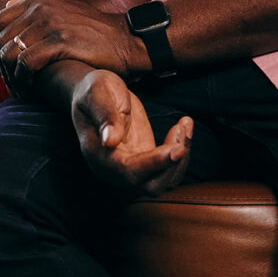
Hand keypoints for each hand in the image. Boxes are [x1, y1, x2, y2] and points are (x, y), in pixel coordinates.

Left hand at [0, 0, 147, 90]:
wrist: (127, 40)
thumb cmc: (95, 31)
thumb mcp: (62, 10)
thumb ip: (34, 9)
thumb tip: (6, 4)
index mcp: (37, 1)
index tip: (7, 65)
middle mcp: (39, 9)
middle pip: (0, 41)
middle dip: (2, 65)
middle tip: (12, 82)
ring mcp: (48, 24)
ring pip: (9, 53)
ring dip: (11, 76)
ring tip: (20, 89)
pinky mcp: (58, 42)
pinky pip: (25, 63)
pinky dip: (23, 79)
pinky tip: (29, 89)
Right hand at [69, 69, 191, 196]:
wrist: (95, 93)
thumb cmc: (93, 90)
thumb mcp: (97, 92)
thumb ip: (104, 115)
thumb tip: (109, 140)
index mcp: (96, 154)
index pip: (128, 171)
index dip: (154, 164)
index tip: (177, 148)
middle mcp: (113, 168)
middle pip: (151, 186)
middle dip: (173, 163)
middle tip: (180, 129)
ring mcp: (129, 167)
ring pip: (164, 180)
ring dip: (181, 156)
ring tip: (183, 124)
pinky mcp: (145, 161)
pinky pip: (168, 169)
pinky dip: (182, 151)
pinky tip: (183, 126)